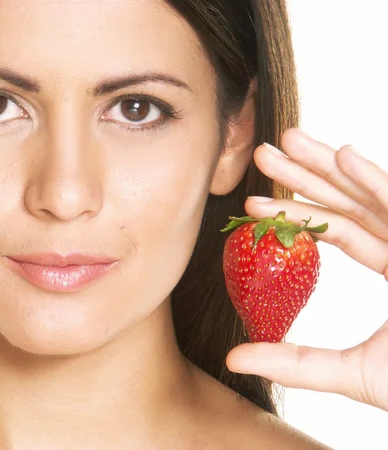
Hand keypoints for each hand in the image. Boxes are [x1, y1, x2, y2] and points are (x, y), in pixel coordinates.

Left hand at [226, 128, 387, 411]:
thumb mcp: (354, 374)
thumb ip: (296, 363)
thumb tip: (234, 358)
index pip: (339, 231)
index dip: (296, 215)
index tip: (251, 205)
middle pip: (350, 203)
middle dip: (305, 175)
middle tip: (261, 153)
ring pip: (372, 194)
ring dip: (328, 164)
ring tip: (284, 139)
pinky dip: (375, 180)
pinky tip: (343, 156)